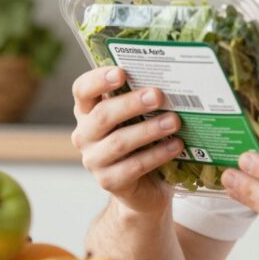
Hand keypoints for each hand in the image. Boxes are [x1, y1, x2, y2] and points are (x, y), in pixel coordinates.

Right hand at [70, 66, 183, 214]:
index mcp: (88, 111)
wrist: (144, 187)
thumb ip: (144, 99)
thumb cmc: (142, 140)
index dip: (98, 80)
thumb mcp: (139, 117)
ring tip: (174, 121)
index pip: (82, 90)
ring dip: (149, 129)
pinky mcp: (109, 181)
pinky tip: (176, 145)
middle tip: (158, 95)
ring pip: (119, 142)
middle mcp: (84, 135)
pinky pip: (133, 166)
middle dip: (132, 103)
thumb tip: (171, 81)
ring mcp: (94, 160)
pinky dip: (157, 154)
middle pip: (102, 115)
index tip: (121, 72)